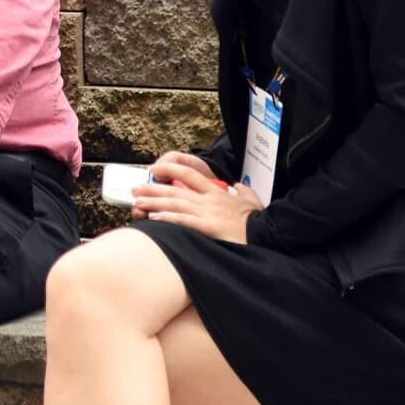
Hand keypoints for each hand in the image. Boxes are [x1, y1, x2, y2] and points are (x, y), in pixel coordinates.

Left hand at [132, 160, 261, 243]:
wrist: (269, 234)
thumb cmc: (259, 221)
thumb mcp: (252, 201)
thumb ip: (243, 192)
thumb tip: (238, 186)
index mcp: (216, 192)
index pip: (189, 174)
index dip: (170, 170)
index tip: (154, 170)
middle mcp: (209, 200)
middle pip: (175, 190)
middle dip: (152, 188)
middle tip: (135, 189)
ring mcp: (208, 213)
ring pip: (175, 204)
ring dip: (154, 202)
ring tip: (137, 202)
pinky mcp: (210, 227)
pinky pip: (184, 221)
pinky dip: (167, 219)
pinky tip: (153, 219)